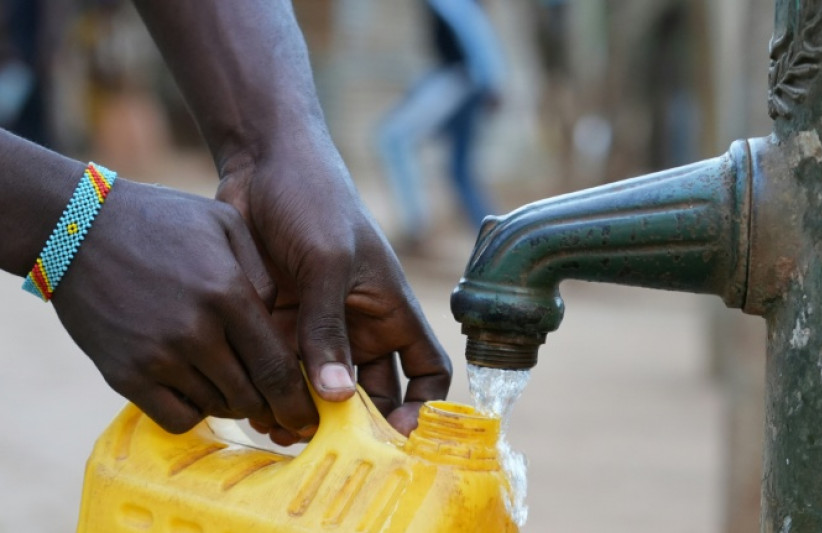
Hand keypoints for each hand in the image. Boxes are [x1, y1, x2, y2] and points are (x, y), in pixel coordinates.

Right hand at [52, 180, 318, 435]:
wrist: (77, 227)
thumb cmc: (161, 220)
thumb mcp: (226, 224)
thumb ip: (263, 274)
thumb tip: (280, 322)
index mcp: (228, 294)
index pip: (277, 367)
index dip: (298, 400)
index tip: (309, 419)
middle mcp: (195, 331)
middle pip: (251, 395)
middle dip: (269, 403)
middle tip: (274, 402)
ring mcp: (157, 356)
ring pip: (216, 407)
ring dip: (230, 400)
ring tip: (229, 377)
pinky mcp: (123, 374)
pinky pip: (176, 418)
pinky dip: (193, 411)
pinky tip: (195, 386)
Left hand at [216, 135, 451, 442]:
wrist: (261, 165)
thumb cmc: (314, 201)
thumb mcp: (329, 261)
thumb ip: (327, 327)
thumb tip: (332, 397)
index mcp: (391, 312)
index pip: (427, 371)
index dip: (423, 408)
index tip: (399, 437)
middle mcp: (359, 329)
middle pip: (369, 395)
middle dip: (351, 426)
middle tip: (324, 448)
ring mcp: (315, 331)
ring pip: (318, 394)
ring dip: (304, 417)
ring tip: (279, 431)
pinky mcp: (275, 327)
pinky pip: (278, 374)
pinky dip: (268, 396)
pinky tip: (249, 405)